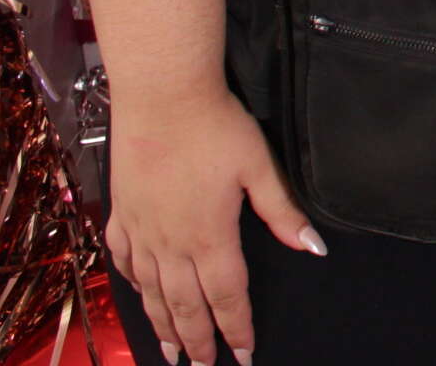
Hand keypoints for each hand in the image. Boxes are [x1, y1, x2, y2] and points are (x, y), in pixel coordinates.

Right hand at [105, 86, 325, 364]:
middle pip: (187, 305)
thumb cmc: (216, 127)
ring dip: (163, 325)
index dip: (237, 328)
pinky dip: (132, 283)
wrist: (162, 96)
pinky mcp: (122, 213)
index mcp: (211, 237)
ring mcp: (142, 230)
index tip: (244, 354)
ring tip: (171, 352)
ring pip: (152, 292)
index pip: (228, 296)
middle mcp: (172, 243)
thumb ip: (283, 212)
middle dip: (199, 340)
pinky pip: (123, 259)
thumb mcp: (259, 167)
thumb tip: (314, 247)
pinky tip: (138, 294)